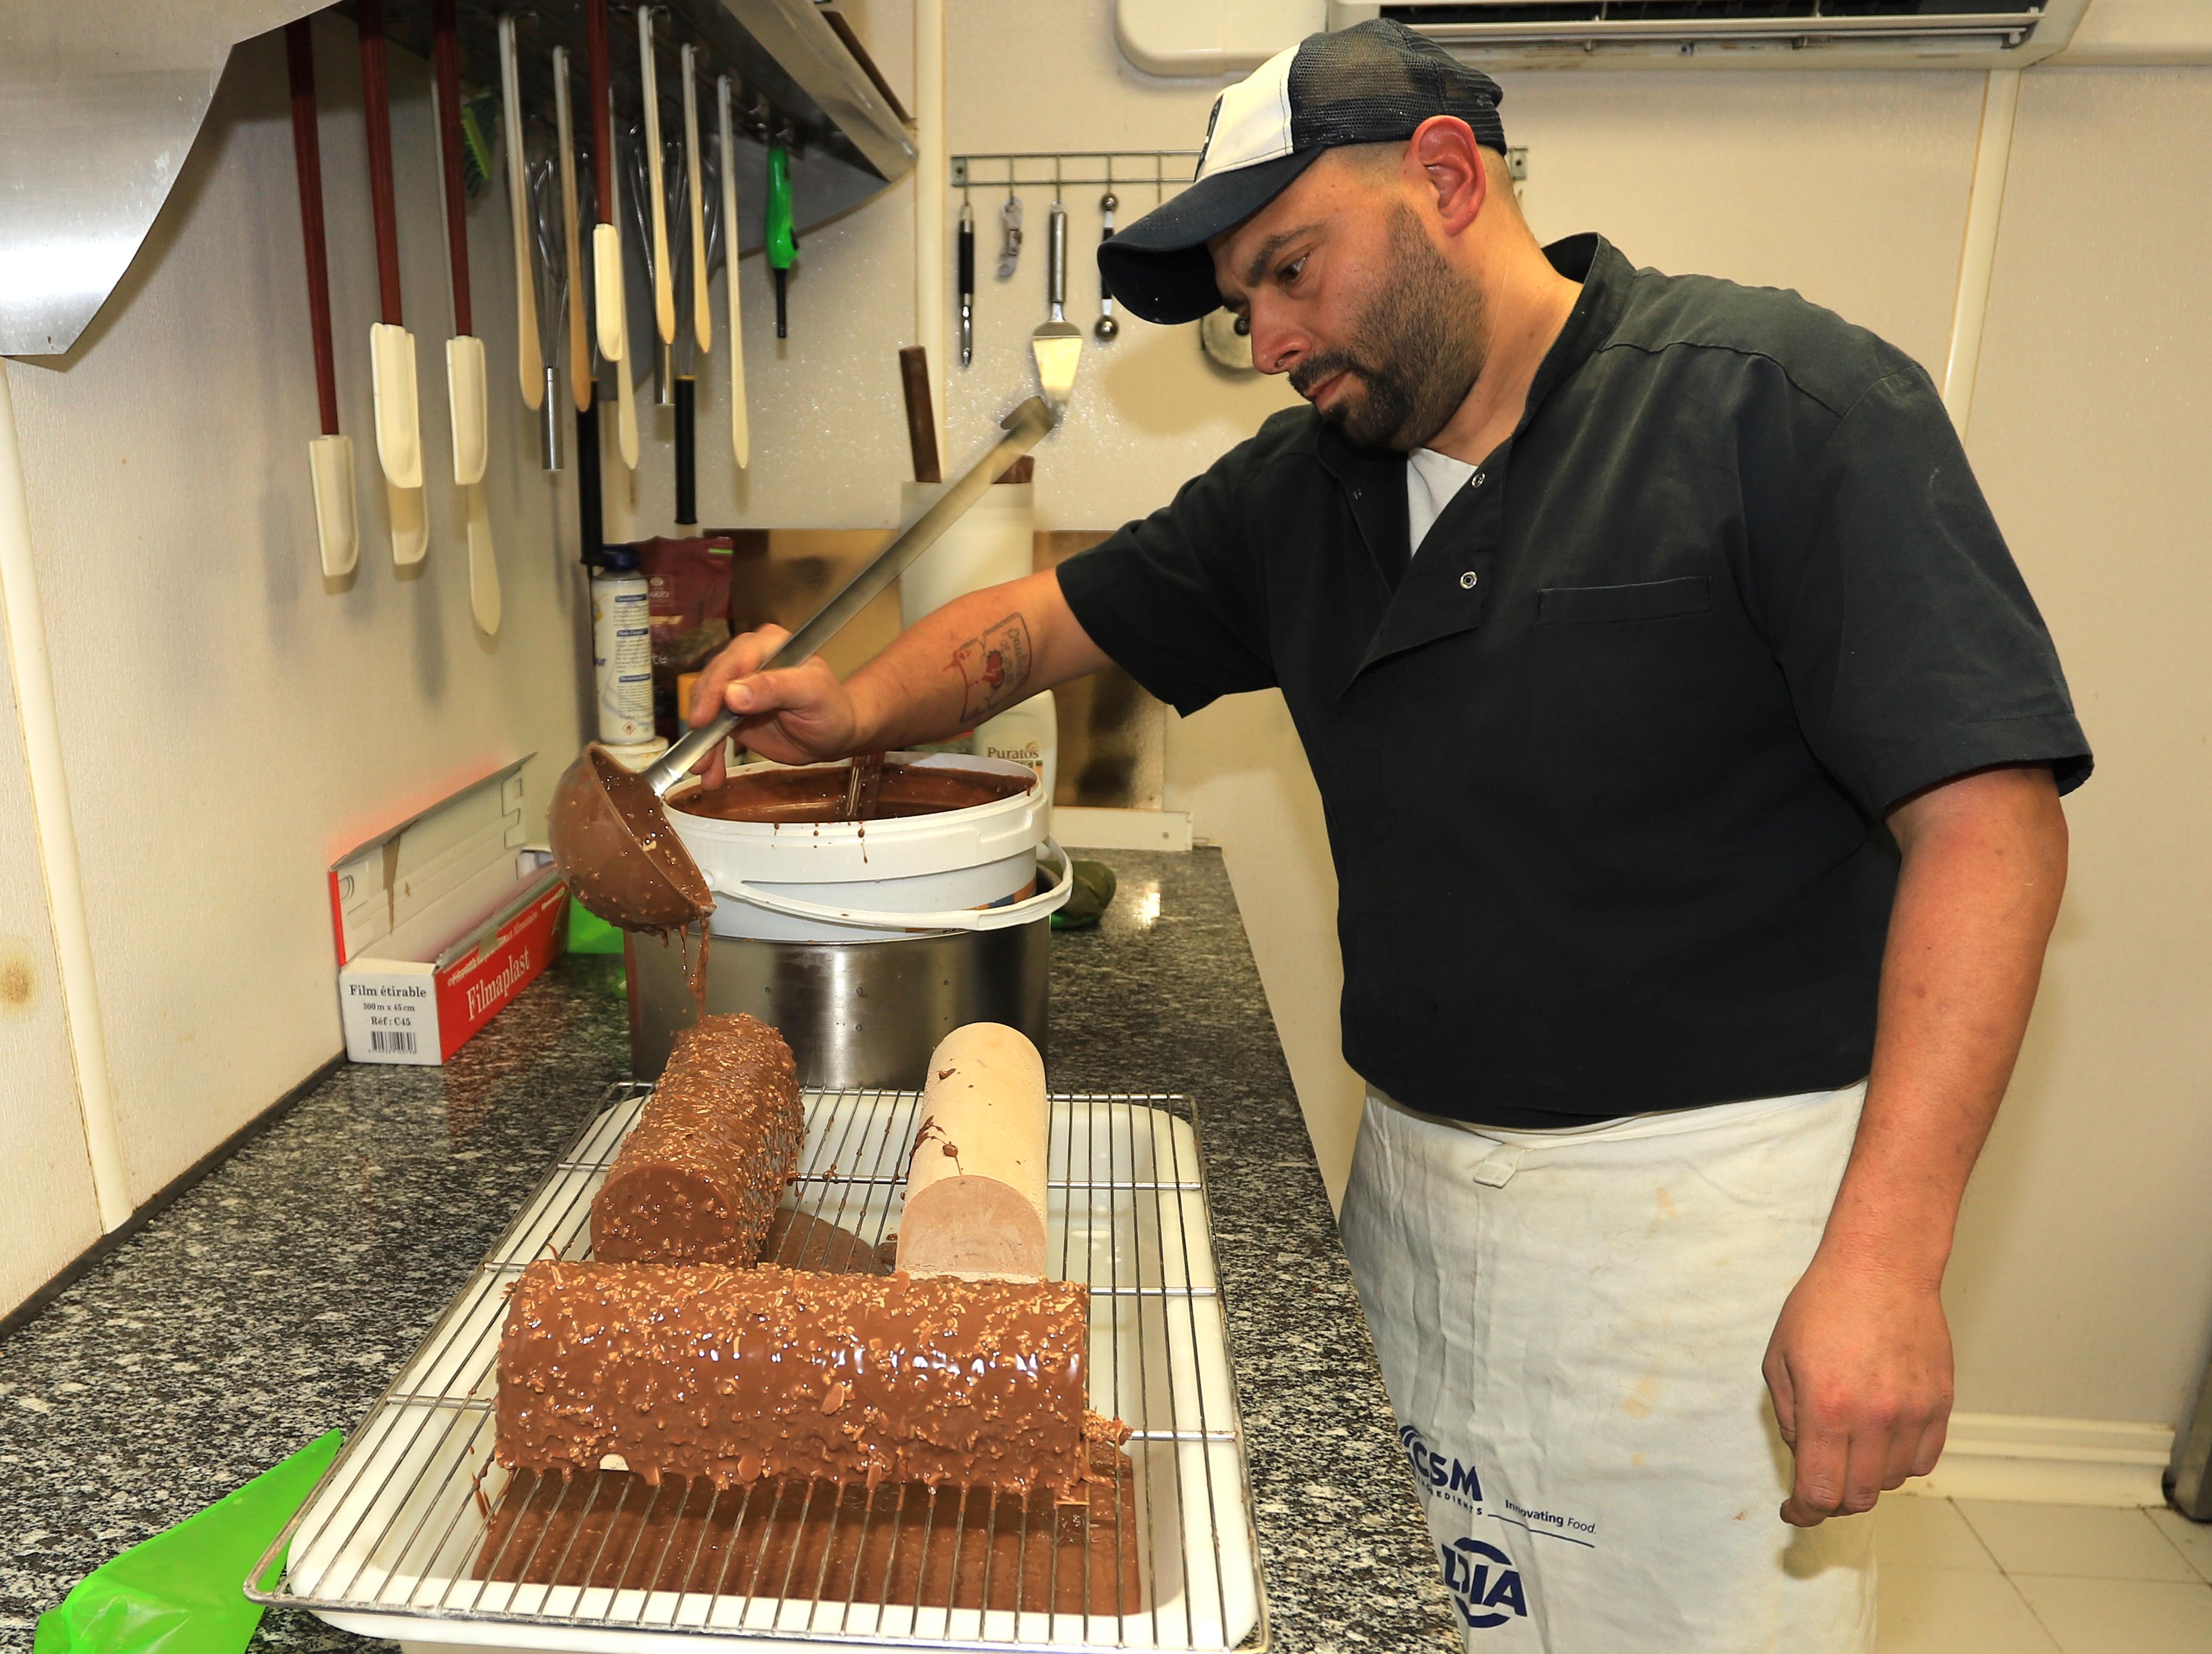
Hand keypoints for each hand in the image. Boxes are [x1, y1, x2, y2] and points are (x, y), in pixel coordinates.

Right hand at [686, 624, 861, 785]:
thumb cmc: (832, 708)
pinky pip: (712, 731)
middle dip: (702, 721)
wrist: (836, 734)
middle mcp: (746, 661)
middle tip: (698, 753)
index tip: (703, 719)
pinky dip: (709, 753)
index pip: (732, 663)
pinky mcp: (731, 713)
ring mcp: (736, 688)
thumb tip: (732, 693)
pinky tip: (710, 772)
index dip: (714, 690)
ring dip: (702, 743)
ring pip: (706, 710)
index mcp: (767, 644)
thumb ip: (775, 688)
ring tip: (703, 769)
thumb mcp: (811, 694)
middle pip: (711, 686)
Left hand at [1762, 1241, 1953, 1525]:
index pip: (1820, 1492)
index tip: (1794, 1512)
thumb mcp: (1779, 1358)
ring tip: (1850, 1445)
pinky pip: (1923, 1460)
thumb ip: (1789, 1417)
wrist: (1881, 1266)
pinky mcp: (1941, 1404)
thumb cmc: (1823, 1304)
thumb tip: (1805, 1457)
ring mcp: (1913, 1412)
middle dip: (1832, 1499)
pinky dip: (1900, 1462)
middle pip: (1858, 1496)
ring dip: (1866, 1477)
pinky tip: (1881, 1438)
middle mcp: (1874, 1417)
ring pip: (1892, 1481)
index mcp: (1827, 1408)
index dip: (1804, 1512)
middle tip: (1819, 1483)